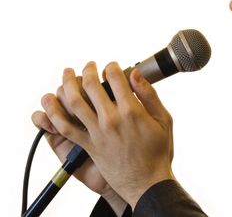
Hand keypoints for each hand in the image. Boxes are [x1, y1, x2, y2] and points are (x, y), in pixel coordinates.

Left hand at [40, 61, 174, 207]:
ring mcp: (97, 133)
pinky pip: (65, 127)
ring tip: (66, 74)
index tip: (111, 66)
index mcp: (132, 111)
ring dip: (67, 85)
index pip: (115, 78)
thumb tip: (135, 74)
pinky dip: (54, 114)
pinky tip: (50, 103)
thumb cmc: (158, 151)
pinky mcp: (88, 145)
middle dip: (88, 70)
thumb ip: (149, 95)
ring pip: (74, 102)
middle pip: (90, 86)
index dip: (111, 67)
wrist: (147, 182)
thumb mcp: (164, 120)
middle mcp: (111, 120)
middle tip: (89, 66)